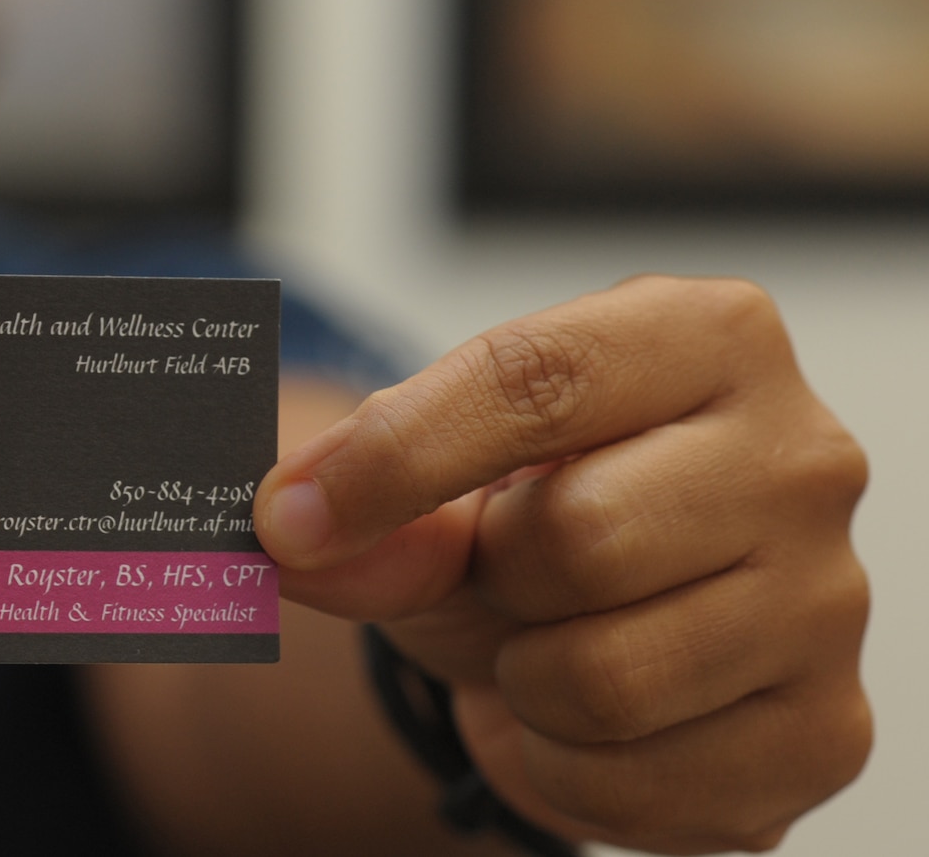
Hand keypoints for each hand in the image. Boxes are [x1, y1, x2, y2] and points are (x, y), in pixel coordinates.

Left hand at [253, 276, 870, 853]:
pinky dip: (569, 768)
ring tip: (548, 644)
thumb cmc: (530, 513)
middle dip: (494, 576)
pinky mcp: (827, 732)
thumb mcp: (436, 483)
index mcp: (707, 337)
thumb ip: (366, 503)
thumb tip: (291, 536)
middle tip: (502, 574)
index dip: (398, 453)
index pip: (539, 376)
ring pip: (605, 676)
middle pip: (580, 536)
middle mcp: (798, 455)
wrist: (608, 626)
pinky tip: (593, 720)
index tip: (289, 514)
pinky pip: (637, 782)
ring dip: (526, 681)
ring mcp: (830, 600)